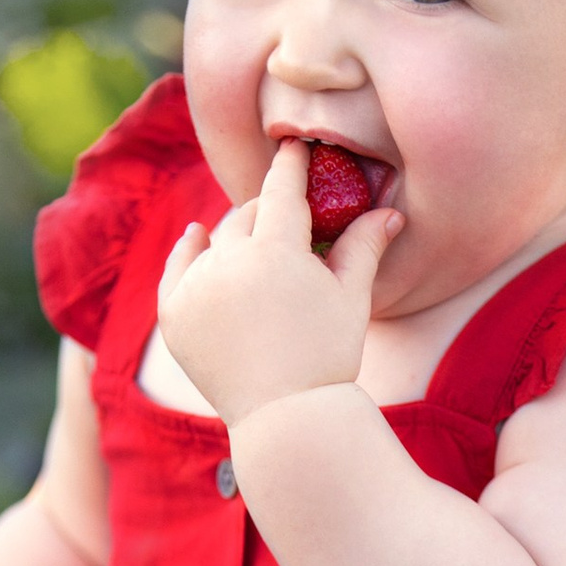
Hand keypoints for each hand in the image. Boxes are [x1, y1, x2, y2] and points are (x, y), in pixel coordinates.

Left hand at [156, 142, 402, 427]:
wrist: (285, 417)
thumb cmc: (328, 355)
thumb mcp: (352, 297)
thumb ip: (364, 246)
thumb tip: (390, 211)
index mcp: (275, 250)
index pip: (281, 190)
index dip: (290, 166)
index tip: (294, 148)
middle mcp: (227, 262)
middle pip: (245, 217)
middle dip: (265, 214)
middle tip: (282, 217)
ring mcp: (196, 289)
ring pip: (214, 242)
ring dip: (233, 238)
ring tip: (252, 242)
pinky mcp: (174, 316)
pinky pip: (178, 271)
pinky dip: (188, 253)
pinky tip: (195, 237)